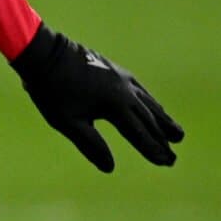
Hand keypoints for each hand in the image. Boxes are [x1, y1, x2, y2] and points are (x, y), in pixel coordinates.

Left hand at [14, 23, 183, 171]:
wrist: (43, 52)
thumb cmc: (51, 89)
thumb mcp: (67, 121)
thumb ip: (90, 144)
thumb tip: (110, 168)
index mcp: (114, 104)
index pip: (139, 132)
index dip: (152, 149)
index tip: (166, 162)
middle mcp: (124, 90)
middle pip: (149, 119)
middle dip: (162, 138)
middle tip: (173, 157)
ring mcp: (121, 77)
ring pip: (148, 102)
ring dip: (162, 119)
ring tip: (177, 133)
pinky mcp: (115, 69)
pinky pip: (140, 89)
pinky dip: (150, 102)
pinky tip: (152, 106)